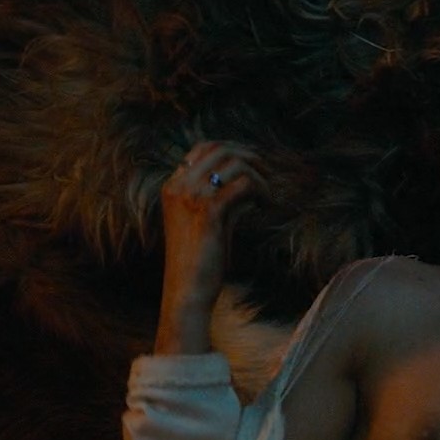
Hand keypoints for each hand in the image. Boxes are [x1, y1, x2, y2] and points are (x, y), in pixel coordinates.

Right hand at [155, 141, 263, 353]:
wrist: (187, 290)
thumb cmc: (199, 262)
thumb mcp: (209, 224)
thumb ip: (223, 202)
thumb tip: (248, 187)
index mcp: (172, 186)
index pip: (203, 149)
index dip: (232, 152)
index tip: (252, 165)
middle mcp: (178, 186)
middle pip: (219, 149)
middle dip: (248, 156)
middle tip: (266, 172)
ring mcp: (191, 197)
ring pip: (234, 164)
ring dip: (257, 176)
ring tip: (266, 195)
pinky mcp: (208, 211)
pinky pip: (243, 184)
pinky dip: (259, 190)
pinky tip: (266, 204)